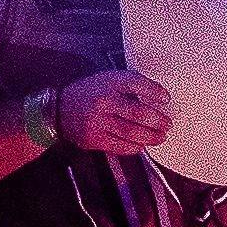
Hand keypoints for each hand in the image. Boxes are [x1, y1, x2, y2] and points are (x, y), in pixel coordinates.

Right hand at [47, 67, 177, 156]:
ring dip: (150, 137)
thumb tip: (157, 98)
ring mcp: (98, 121)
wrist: (59, 109)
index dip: (154, 91)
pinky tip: (142, 145)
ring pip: (131, 132)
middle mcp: (103, 101)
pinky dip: (134, 146)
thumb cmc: (89, 93)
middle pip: (137, 112)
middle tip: (167, 124)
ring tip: (160, 137)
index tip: (166, 98)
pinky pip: (119, 145)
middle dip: (157, 120)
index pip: (136, 83)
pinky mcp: (94, 139)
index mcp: (108, 82)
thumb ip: (128, 85)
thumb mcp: (107, 80)